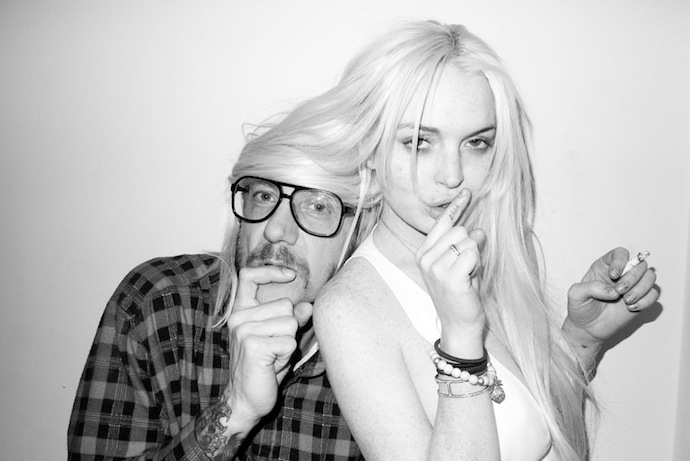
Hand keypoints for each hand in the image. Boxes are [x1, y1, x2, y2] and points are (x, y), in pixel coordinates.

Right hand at [224, 265, 312, 421]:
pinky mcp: (253, 345)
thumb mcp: (279, 339)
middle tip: (276, 348)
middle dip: (290, 327)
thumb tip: (308, 306)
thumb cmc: (264, 368)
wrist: (246, 400)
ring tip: (274, 357)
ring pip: (290, 322)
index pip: (248, 276)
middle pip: (285, 305)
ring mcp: (244, 330)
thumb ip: (292, 320)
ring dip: (289, 343)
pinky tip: (273, 365)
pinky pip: (289, 341)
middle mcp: (239, 318)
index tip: (290, 276)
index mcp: (241, 312)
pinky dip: (288, 355)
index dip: (270, 271)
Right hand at [416, 189, 486, 357]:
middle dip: (472, 245)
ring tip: (469, 275)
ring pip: (469, 241)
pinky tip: (471, 279)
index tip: (466, 192)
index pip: (442, 224)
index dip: (456, 207)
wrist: (459, 325)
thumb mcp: (458, 265)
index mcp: (424, 253)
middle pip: (460, 231)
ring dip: (476, 257)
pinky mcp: (451, 276)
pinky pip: (474, 254)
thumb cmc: (461, 294)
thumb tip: (478, 229)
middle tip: (469, 268)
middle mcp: (426, 258)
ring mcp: (437, 267)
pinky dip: (478, 264)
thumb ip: (462, 245)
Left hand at [564, 247, 658, 351]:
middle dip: (631, 278)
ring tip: (626, 301)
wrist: (587, 328)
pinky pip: (653, 294)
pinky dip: (646, 300)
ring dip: (641, 289)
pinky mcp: (640, 300)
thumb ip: (590, 288)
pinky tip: (631, 307)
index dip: (620, 261)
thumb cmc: (580, 308)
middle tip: (619, 291)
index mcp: (604, 267)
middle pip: (639, 264)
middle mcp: (621, 274)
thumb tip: (612, 291)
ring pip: (650, 276)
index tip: (613, 275)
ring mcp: (632, 287)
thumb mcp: (576, 294)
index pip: (620, 253)